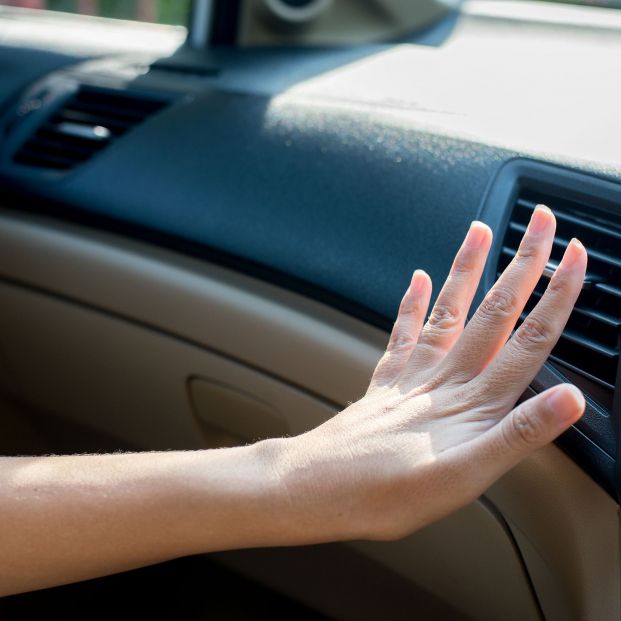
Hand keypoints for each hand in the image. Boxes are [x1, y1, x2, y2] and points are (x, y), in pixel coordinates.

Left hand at [269, 205, 586, 542]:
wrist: (321, 488)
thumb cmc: (389, 493)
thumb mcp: (467, 478)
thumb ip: (519, 435)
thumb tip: (568, 399)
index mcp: (473, 403)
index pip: (529, 340)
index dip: (558, 296)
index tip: (576, 256)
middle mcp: (445, 379)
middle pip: (494, 311)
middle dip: (522, 262)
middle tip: (539, 220)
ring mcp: (413, 376)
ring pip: (449, 310)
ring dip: (467, 268)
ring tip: (479, 229)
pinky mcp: (387, 382)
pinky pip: (403, 333)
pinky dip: (413, 303)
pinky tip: (418, 278)